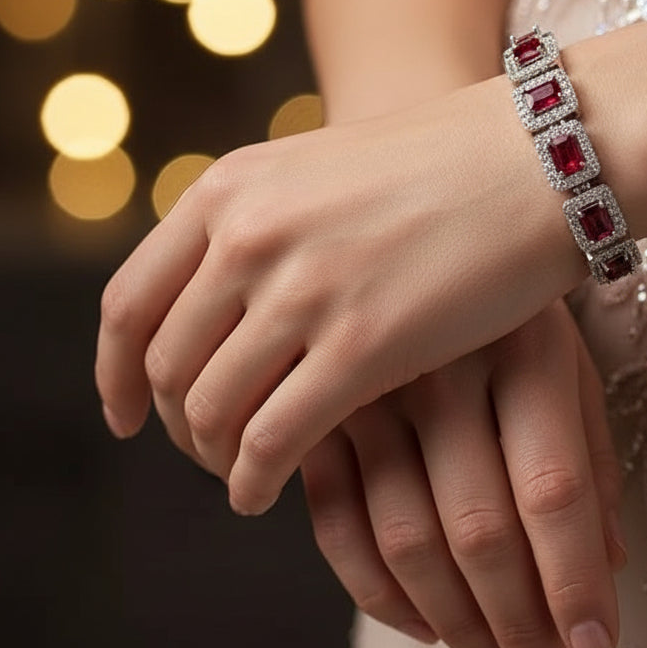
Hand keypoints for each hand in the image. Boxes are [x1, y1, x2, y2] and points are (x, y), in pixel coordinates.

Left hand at [95, 77, 584, 515]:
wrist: (532, 155)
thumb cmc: (437, 167)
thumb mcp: (316, 172)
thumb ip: (256, 226)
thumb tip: (211, 308)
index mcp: (230, 190)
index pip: (129, 303)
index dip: (115, 373)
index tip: (125, 413)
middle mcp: (250, 235)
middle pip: (167, 366)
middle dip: (178, 423)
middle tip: (206, 448)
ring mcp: (304, 288)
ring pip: (211, 410)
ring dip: (215, 457)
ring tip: (240, 472)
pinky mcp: (363, 343)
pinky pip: (273, 439)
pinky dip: (254, 479)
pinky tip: (263, 492)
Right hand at [301, 301, 624, 647]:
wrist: (433, 215)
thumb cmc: (510, 295)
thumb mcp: (565, 355)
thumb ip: (589, 455)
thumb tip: (609, 565)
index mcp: (523, 347)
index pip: (554, 490)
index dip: (574, 584)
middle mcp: (443, 365)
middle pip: (480, 528)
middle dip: (516, 623)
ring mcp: (371, 384)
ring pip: (404, 536)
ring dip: (451, 619)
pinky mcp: (317, 403)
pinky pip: (335, 520)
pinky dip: (374, 589)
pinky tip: (414, 616)